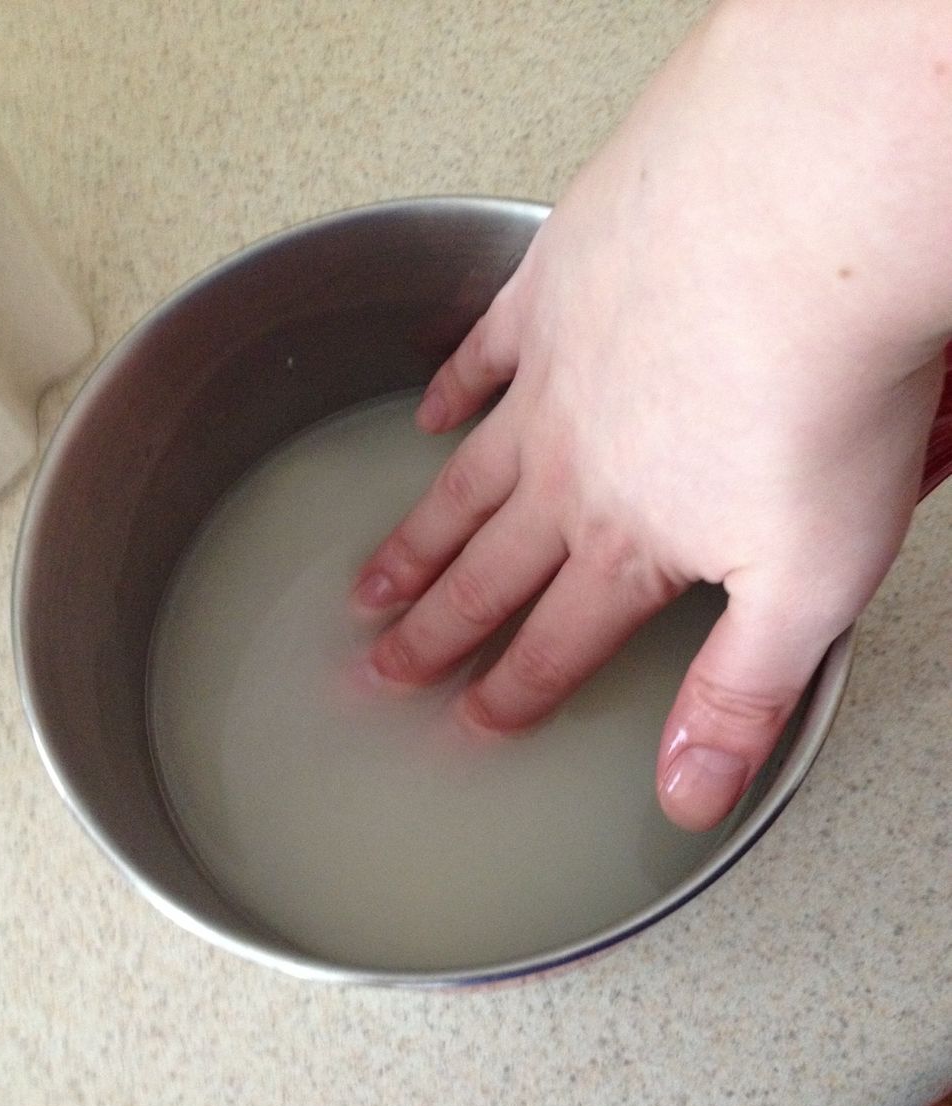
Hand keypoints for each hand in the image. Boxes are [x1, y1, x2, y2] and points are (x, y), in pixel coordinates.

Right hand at [351, 0, 947, 829]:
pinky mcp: (556, 283)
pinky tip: (428, 409)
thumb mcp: (809, 583)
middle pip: (488, 571)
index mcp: (630, 542)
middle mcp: (571, 469)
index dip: (510, 696)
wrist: (802, 216)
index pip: (557, 644)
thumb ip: (740, 694)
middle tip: (376, 666)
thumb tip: (685, 800)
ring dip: (419, 534)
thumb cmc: (824, 396)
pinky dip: (452, 385)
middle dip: (432, 631)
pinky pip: (484, 347)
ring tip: (370, 577)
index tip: (464, 727)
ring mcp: (553, 374)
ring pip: (468, 476)